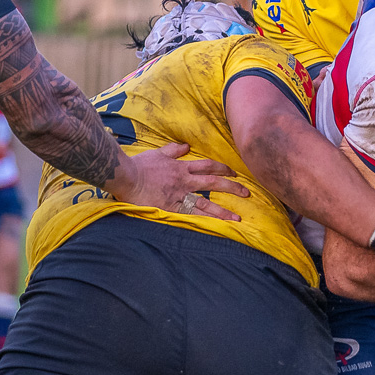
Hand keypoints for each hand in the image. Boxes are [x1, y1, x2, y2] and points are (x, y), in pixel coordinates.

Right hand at [109, 142, 250, 220]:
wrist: (127, 177)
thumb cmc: (140, 166)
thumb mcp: (158, 153)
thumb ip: (174, 150)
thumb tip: (186, 146)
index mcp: (182, 167)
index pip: (208, 166)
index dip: (223, 169)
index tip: (234, 173)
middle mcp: (185, 181)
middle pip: (214, 183)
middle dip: (232, 187)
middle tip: (247, 193)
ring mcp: (180, 196)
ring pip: (206, 203)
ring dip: (223, 210)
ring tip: (237, 218)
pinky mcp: (172, 208)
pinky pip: (192, 216)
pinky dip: (204, 221)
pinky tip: (215, 228)